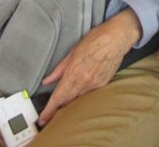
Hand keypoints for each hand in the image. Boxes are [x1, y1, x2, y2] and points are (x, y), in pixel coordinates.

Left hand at [37, 10, 140, 124]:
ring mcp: (95, 84)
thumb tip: (47, 81)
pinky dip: (82, 95)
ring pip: (79, 99)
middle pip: (68, 102)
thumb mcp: (71, 52)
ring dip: (70, 102)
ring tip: (64, 103)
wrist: (116, 38)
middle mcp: (84, 81)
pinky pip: (89, 94)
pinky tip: (80, 92)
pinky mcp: (103, 84)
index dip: (49, 110)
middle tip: (50, 113)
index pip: (58, 97)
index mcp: (74, 72)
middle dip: (58, 109)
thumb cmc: (94, 40)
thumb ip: (58, 70)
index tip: (42, 119)